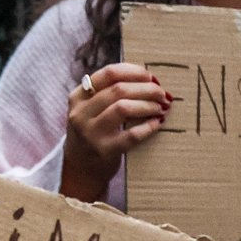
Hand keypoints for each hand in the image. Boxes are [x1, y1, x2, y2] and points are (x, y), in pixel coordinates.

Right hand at [60, 63, 169, 201]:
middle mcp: (81, 113)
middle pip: (119, 89)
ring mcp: (91, 133)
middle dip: (146, 89)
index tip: (150, 76)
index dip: (134, 72)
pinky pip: (131, 135)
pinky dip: (148, 127)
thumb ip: (108, 92)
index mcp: (78, 96)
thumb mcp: (90, 108)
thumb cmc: (93, 131)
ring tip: (160, 107)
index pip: (109, 73)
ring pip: (123, 108)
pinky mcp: (104, 150)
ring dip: (147, 105)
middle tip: (161, 93)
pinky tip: (157, 123)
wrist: (80, 168)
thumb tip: (149, 79)